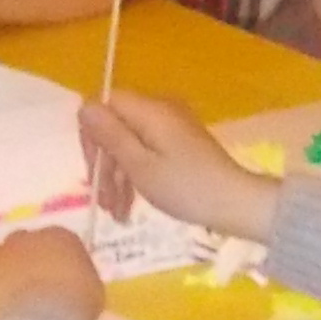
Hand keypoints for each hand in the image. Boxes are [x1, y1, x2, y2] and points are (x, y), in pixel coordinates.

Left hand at [0, 227, 102, 319]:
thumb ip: (75, 280)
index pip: (50, 240)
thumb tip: (69, 286)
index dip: (46, 258)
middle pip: (16, 241)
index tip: (50, 276)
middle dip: (16, 258)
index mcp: (58, 237)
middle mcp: (23, 239)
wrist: (46, 315)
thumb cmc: (77, 304)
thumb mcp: (89, 289)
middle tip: (21, 282)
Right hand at [79, 92, 276, 242]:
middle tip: (105, 204)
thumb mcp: (140, 166)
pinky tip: (129, 206)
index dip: (91, 137)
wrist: (235, 203)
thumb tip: (85, 106)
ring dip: (118, 178)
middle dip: (105, 166)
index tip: (93, 172)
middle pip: (115, 127)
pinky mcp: (180, 144)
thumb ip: (110, 135)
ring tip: (118, 214)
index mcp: (150, 110)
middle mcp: (160, 111)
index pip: (104, 105)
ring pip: (129, 144)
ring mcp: (172, 127)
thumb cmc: (185, 187)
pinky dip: (135, 176)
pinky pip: (147, 152)